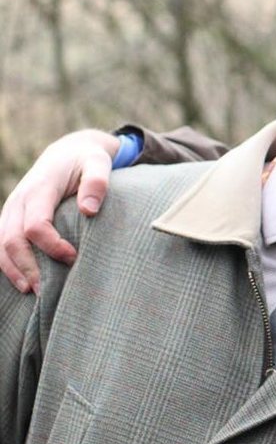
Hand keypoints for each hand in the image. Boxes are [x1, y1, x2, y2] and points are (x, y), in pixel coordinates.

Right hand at [0, 129, 119, 294]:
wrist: (66, 153)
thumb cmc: (86, 161)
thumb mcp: (98, 162)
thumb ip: (97, 182)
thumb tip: (89, 211)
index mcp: (40, 187)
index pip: (36, 225)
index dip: (51, 246)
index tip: (73, 257)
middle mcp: (20, 199)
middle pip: (12, 239)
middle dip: (28, 267)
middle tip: (47, 291)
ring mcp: (11, 209)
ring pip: (0, 244)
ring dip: (12, 269)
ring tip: (31, 291)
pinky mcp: (10, 218)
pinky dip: (6, 263)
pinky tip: (22, 280)